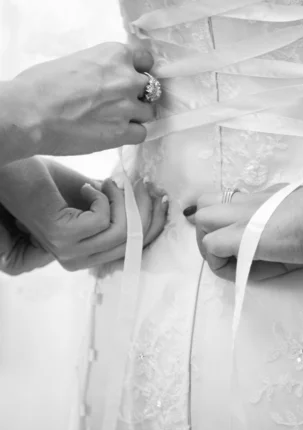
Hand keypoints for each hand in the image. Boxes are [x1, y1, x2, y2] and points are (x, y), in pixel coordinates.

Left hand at [0, 158, 167, 271]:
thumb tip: (147, 202)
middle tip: (144, 184)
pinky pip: (104, 220)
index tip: (160, 197)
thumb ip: (113, 208)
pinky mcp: (62, 236)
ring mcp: (68, 251)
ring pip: (122, 231)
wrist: (13, 169)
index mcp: (85, 254)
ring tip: (109, 182)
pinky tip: (87, 186)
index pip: (132, 248)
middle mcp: (76, 260)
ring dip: (123, 200)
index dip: (153, 223)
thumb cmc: (45, 181)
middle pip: (133, 242)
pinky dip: (103, 197)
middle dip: (146, 209)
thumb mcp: (87, 198)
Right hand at [12, 41, 155, 157]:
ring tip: (113, 120)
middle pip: (149, 88)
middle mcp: (128, 78)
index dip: (138, 71)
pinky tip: (114, 133)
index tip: (129, 79)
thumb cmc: (41, 85)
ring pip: (148, 112)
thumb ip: (101, 68)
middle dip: (137, 95)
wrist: (31, 114)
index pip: (145, 60)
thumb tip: (105, 79)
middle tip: (117, 102)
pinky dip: (131, 134)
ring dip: (135, 116)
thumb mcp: (77, 61)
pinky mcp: (123, 132)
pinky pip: (142, 133)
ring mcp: (128, 106)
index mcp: (115, 54)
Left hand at [185, 185, 302, 280]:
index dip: (222, 216)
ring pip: (201, 219)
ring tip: (231, 263)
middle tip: (224, 250)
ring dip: (209, 245)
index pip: (230, 198)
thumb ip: (289, 226)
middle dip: (206, 226)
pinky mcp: (239, 235)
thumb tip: (282, 243)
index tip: (230, 237)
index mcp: (267, 196)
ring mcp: (242, 216)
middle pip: (206, 201)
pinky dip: (219, 262)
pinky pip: (211, 246)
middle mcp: (250, 200)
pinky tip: (240, 270)